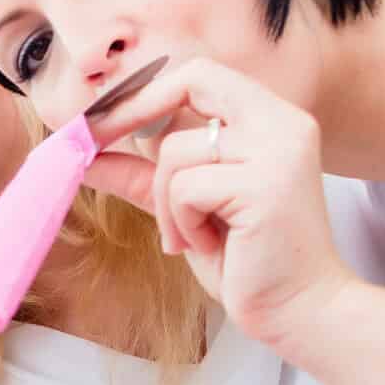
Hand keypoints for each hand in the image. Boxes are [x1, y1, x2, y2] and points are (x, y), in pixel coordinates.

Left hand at [81, 58, 359, 355]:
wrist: (299, 310)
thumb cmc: (247, 261)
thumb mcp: (185, 208)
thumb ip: (143, 175)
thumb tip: (85, 154)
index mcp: (271, 120)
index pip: (201, 74)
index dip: (146, 93)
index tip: (101, 122)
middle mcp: (283, 123)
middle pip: (193, 80)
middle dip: (134, 112)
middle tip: (95, 144)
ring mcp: (279, 150)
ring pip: (175, 149)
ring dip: (166, 202)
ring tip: (191, 237)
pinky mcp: (266, 184)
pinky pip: (185, 187)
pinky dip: (183, 222)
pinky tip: (212, 245)